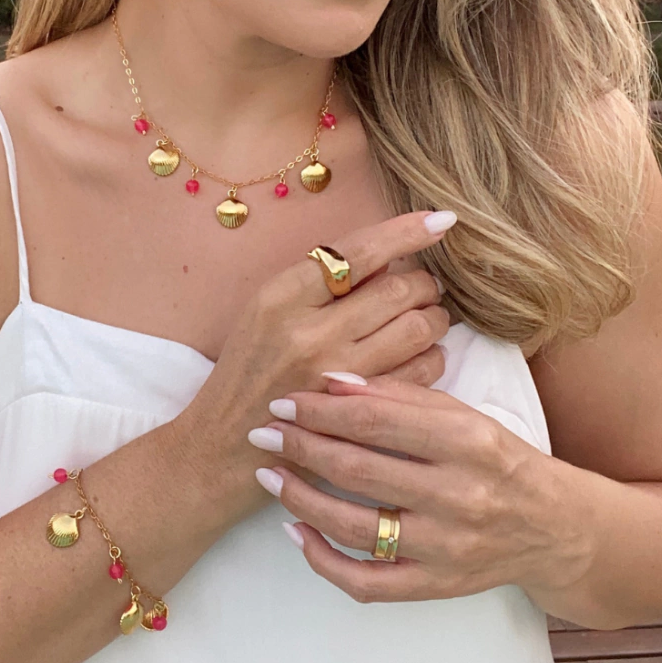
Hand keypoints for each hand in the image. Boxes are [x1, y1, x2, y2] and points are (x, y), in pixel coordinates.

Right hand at [178, 210, 454, 463]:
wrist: (221, 443)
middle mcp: (309, 332)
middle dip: (424, 281)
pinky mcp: (358, 412)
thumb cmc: (247, 370)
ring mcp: (337, 375)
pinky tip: (422, 353)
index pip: (358, 252)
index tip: (440, 219)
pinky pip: (421, 372)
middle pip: (397, 289)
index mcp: (281, 297)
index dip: (406, 232)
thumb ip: (316, 282)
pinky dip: (432, 355)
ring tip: (427, 315)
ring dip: (433, 316)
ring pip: (417, 328)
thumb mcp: (264, 311)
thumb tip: (385, 254)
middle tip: (425, 285)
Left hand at [249, 378, 591, 602]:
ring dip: (300, 498)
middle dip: (299, 447)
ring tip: (267, 475)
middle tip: (261, 432)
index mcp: (467, 440)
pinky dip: (323, 560)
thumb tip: (331, 380)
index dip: (320, 409)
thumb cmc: (496, 458)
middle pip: (358, 469)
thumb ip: (398, 394)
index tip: (283, 400)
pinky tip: (295, 531)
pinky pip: (367, 582)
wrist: (553, 527)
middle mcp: (460, 495)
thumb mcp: (461, 413)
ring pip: (355, 526)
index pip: (376, 419)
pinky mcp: (437, 586)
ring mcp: (448, 547)